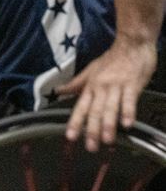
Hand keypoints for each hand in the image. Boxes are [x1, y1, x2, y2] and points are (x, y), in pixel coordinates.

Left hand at [57, 34, 157, 151]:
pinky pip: (129, 100)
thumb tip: (57, 91)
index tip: (70, 137)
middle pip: (94, 111)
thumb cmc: (112, 59)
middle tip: (90, 146)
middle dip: (91, 130)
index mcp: (90, 87)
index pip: (80, 107)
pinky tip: (127, 124)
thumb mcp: (90, 71)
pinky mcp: (132, 84)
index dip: (75, 122)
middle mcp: (101, 88)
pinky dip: (128, 111)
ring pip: (110, 108)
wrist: (132, 44)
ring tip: (107, 140)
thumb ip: (75, 84)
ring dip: (108, 125)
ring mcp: (116, 86)